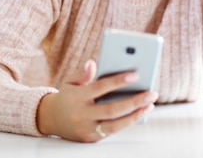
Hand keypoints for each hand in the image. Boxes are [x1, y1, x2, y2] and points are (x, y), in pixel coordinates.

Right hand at [36, 59, 157, 142]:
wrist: (50, 119)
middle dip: (134, 102)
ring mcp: (87, 129)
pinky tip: (140, 113)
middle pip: (112, 109)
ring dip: (135, 115)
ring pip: (115, 125)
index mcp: (77, 97)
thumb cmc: (67, 96)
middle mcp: (82, 115)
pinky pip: (113, 131)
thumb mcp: (70, 82)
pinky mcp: (92, 138)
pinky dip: (128, 122)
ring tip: (150, 105)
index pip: (100, 88)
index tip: (136, 74)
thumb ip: (82, 73)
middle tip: (152, 93)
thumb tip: (92, 63)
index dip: (118, 81)